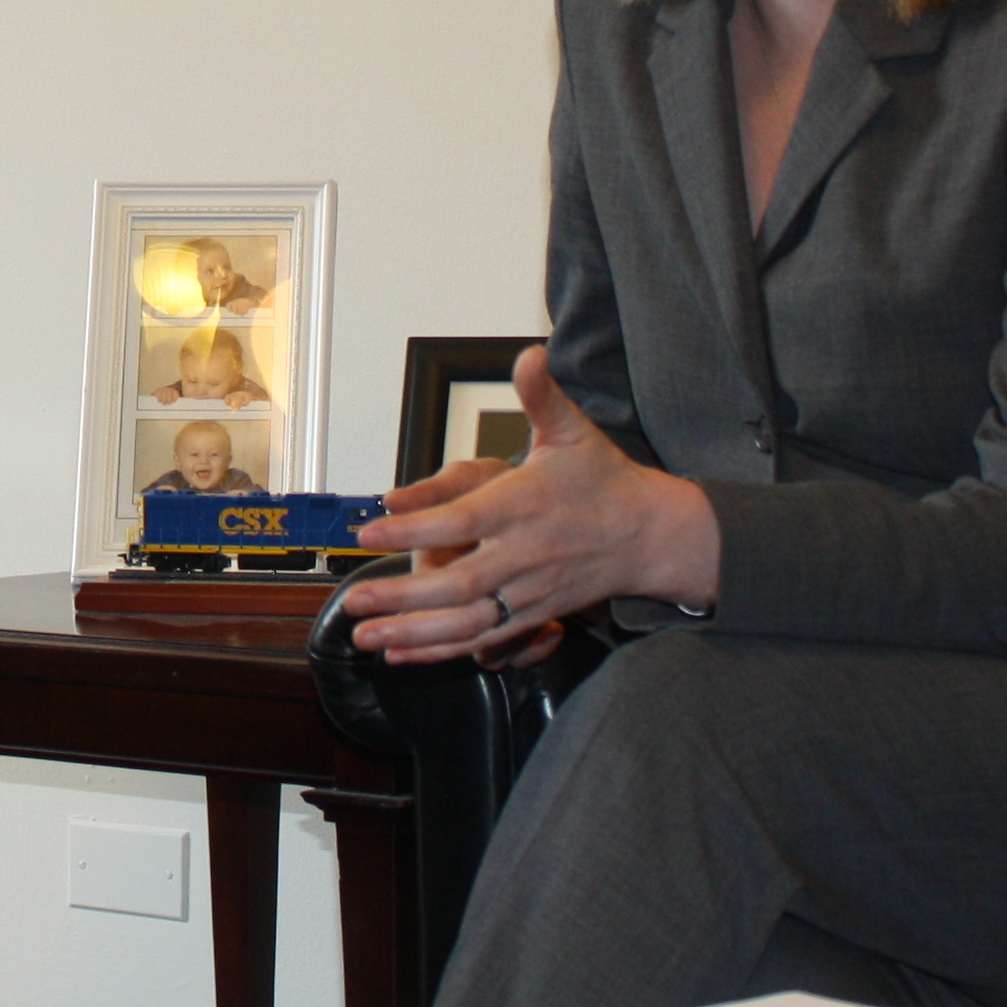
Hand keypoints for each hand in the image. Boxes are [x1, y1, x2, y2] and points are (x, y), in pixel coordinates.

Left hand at [339, 346, 719, 663]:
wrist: (653, 536)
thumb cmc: (604, 481)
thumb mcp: (573, 432)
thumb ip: (542, 396)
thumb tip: (530, 354)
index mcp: (524, 506)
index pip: (462, 520)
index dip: (414, 529)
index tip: (369, 532)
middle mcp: (525, 554)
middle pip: (459, 584)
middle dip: (403, 598)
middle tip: (353, 604)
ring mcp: (529, 592)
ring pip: (468, 622)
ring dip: (414, 634)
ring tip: (365, 637)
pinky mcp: (533, 616)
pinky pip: (483, 639)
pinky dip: (442, 650)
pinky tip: (401, 653)